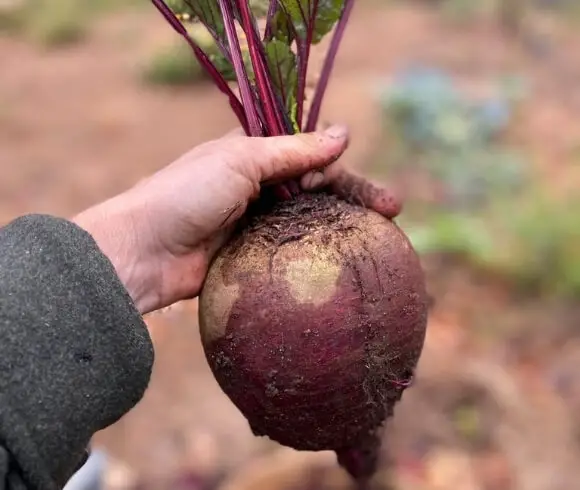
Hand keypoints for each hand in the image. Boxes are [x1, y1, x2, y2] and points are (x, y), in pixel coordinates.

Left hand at [73, 125, 401, 313]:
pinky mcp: (252, 256)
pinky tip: (340, 266)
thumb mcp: (242, 160)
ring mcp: (256, 224)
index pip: (312, 156)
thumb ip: (294, 150)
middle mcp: (258, 187)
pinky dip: (315, 257)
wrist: (143, 252)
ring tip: (377, 242)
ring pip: (308, 222)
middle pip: (317, 190)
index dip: (344, 170)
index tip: (377, 195)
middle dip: (354, 199)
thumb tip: (343, 132)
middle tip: (393, 213)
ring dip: (339, 229)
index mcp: (254, 155)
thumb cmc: (186, 194)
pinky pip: (291, 253)